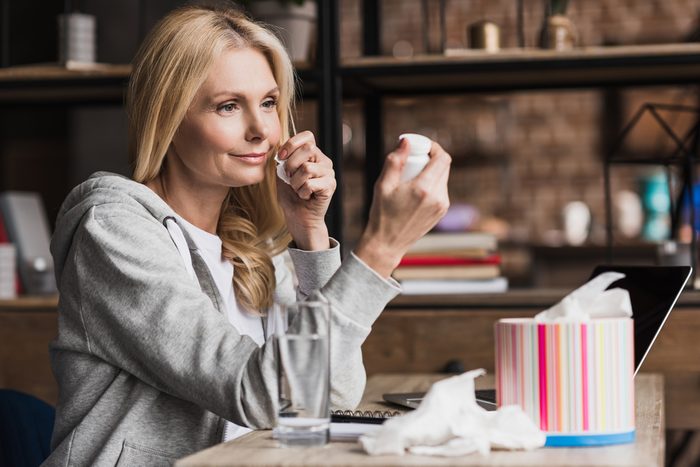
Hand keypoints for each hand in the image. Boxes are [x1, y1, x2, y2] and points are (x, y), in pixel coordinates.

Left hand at [276, 131, 335, 250]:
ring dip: (295, 182)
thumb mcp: (282, 173)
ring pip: (307, 168)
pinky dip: (302, 192)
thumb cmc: (290, 196)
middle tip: (289, 178)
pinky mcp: (330, 186)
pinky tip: (305, 196)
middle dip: (291, 164)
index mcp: (313, 154)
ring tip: (298, 189)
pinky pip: (310, 183)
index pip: (307, 136)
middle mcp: (324, 161)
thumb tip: (282, 150)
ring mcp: (329, 173)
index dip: (292, 144)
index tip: (281, 157)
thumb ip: (284, 159)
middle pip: (308, 149)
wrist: (298, 217)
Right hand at [354, 138, 450, 276]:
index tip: (422, 147)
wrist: (387, 243)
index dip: (434, 147)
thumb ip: (395, 160)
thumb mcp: (383, 185)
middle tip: (414, 159)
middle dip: (430, 158)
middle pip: (444, 166)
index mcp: (424, 189)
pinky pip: (441, 190)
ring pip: (443, 178)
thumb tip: (406, 141)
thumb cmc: (382, 214)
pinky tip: (415, 191)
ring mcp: (442, 207)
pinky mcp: (441, 213)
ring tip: (411, 177)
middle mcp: (438, 197)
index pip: (442, 158)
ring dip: (431, 172)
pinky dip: (431, 184)